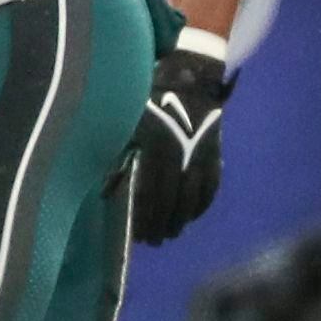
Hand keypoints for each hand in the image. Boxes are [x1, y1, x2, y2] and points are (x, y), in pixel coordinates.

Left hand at [126, 48, 233, 243]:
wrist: (190, 79)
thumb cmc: (149, 101)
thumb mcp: (127, 126)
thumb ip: (116, 159)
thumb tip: (104, 192)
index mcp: (157, 150)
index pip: (151, 194)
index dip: (146, 218)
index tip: (140, 236)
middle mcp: (181, 158)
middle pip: (173, 202)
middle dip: (163, 224)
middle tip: (155, 241)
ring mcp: (201, 157)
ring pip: (194, 198)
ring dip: (183, 219)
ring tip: (173, 232)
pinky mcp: (216, 154)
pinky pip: (211, 186)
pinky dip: (202, 204)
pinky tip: (193, 214)